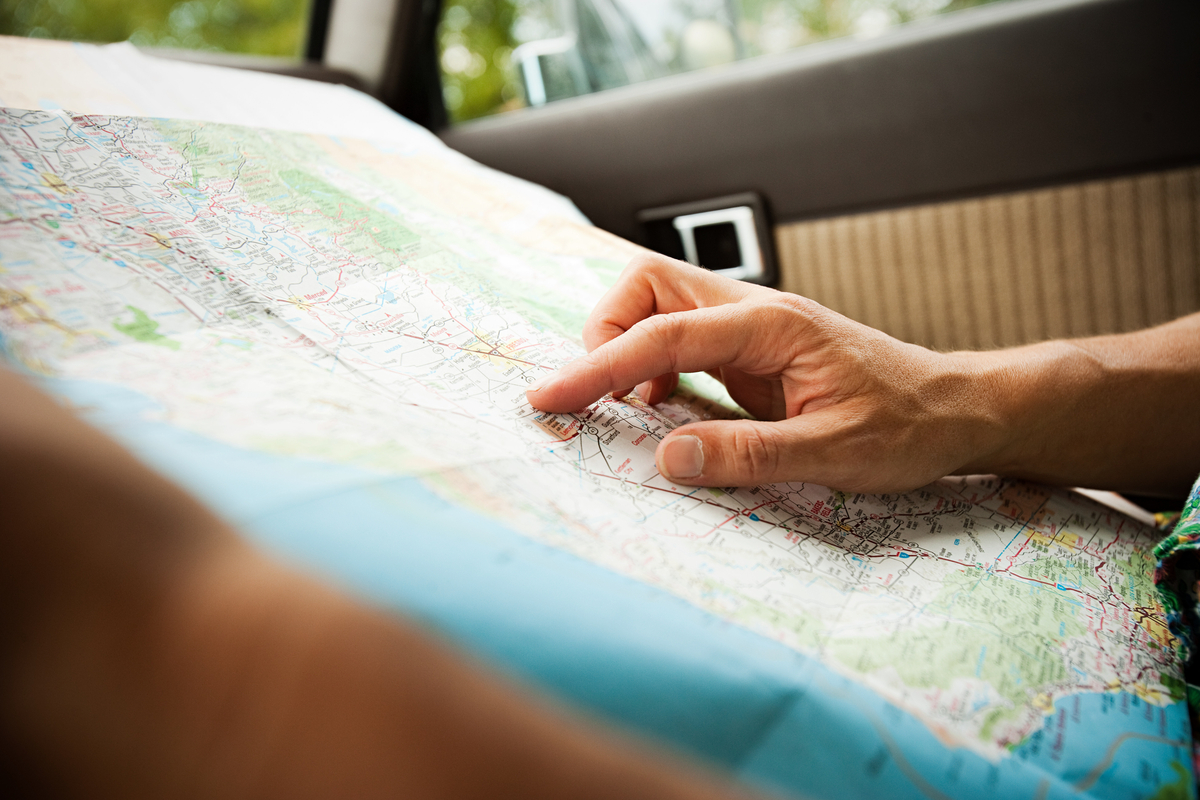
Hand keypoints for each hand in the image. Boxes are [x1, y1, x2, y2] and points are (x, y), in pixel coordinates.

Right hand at [527, 254, 1002, 492]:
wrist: (954, 409)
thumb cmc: (907, 426)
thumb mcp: (834, 453)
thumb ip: (748, 455)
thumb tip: (667, 460)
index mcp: (771, 327)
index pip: (663, 333)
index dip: (598, 366)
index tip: (551, 396)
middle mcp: (754, 313)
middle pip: (649, 285)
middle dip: (605, 331)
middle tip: (594, 396)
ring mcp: (751, 328)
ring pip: (660, 306)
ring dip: (626, 348)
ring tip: (617, 407)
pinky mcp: (752, 352)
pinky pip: (681, 340)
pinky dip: (652, 368)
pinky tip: (660, 412)